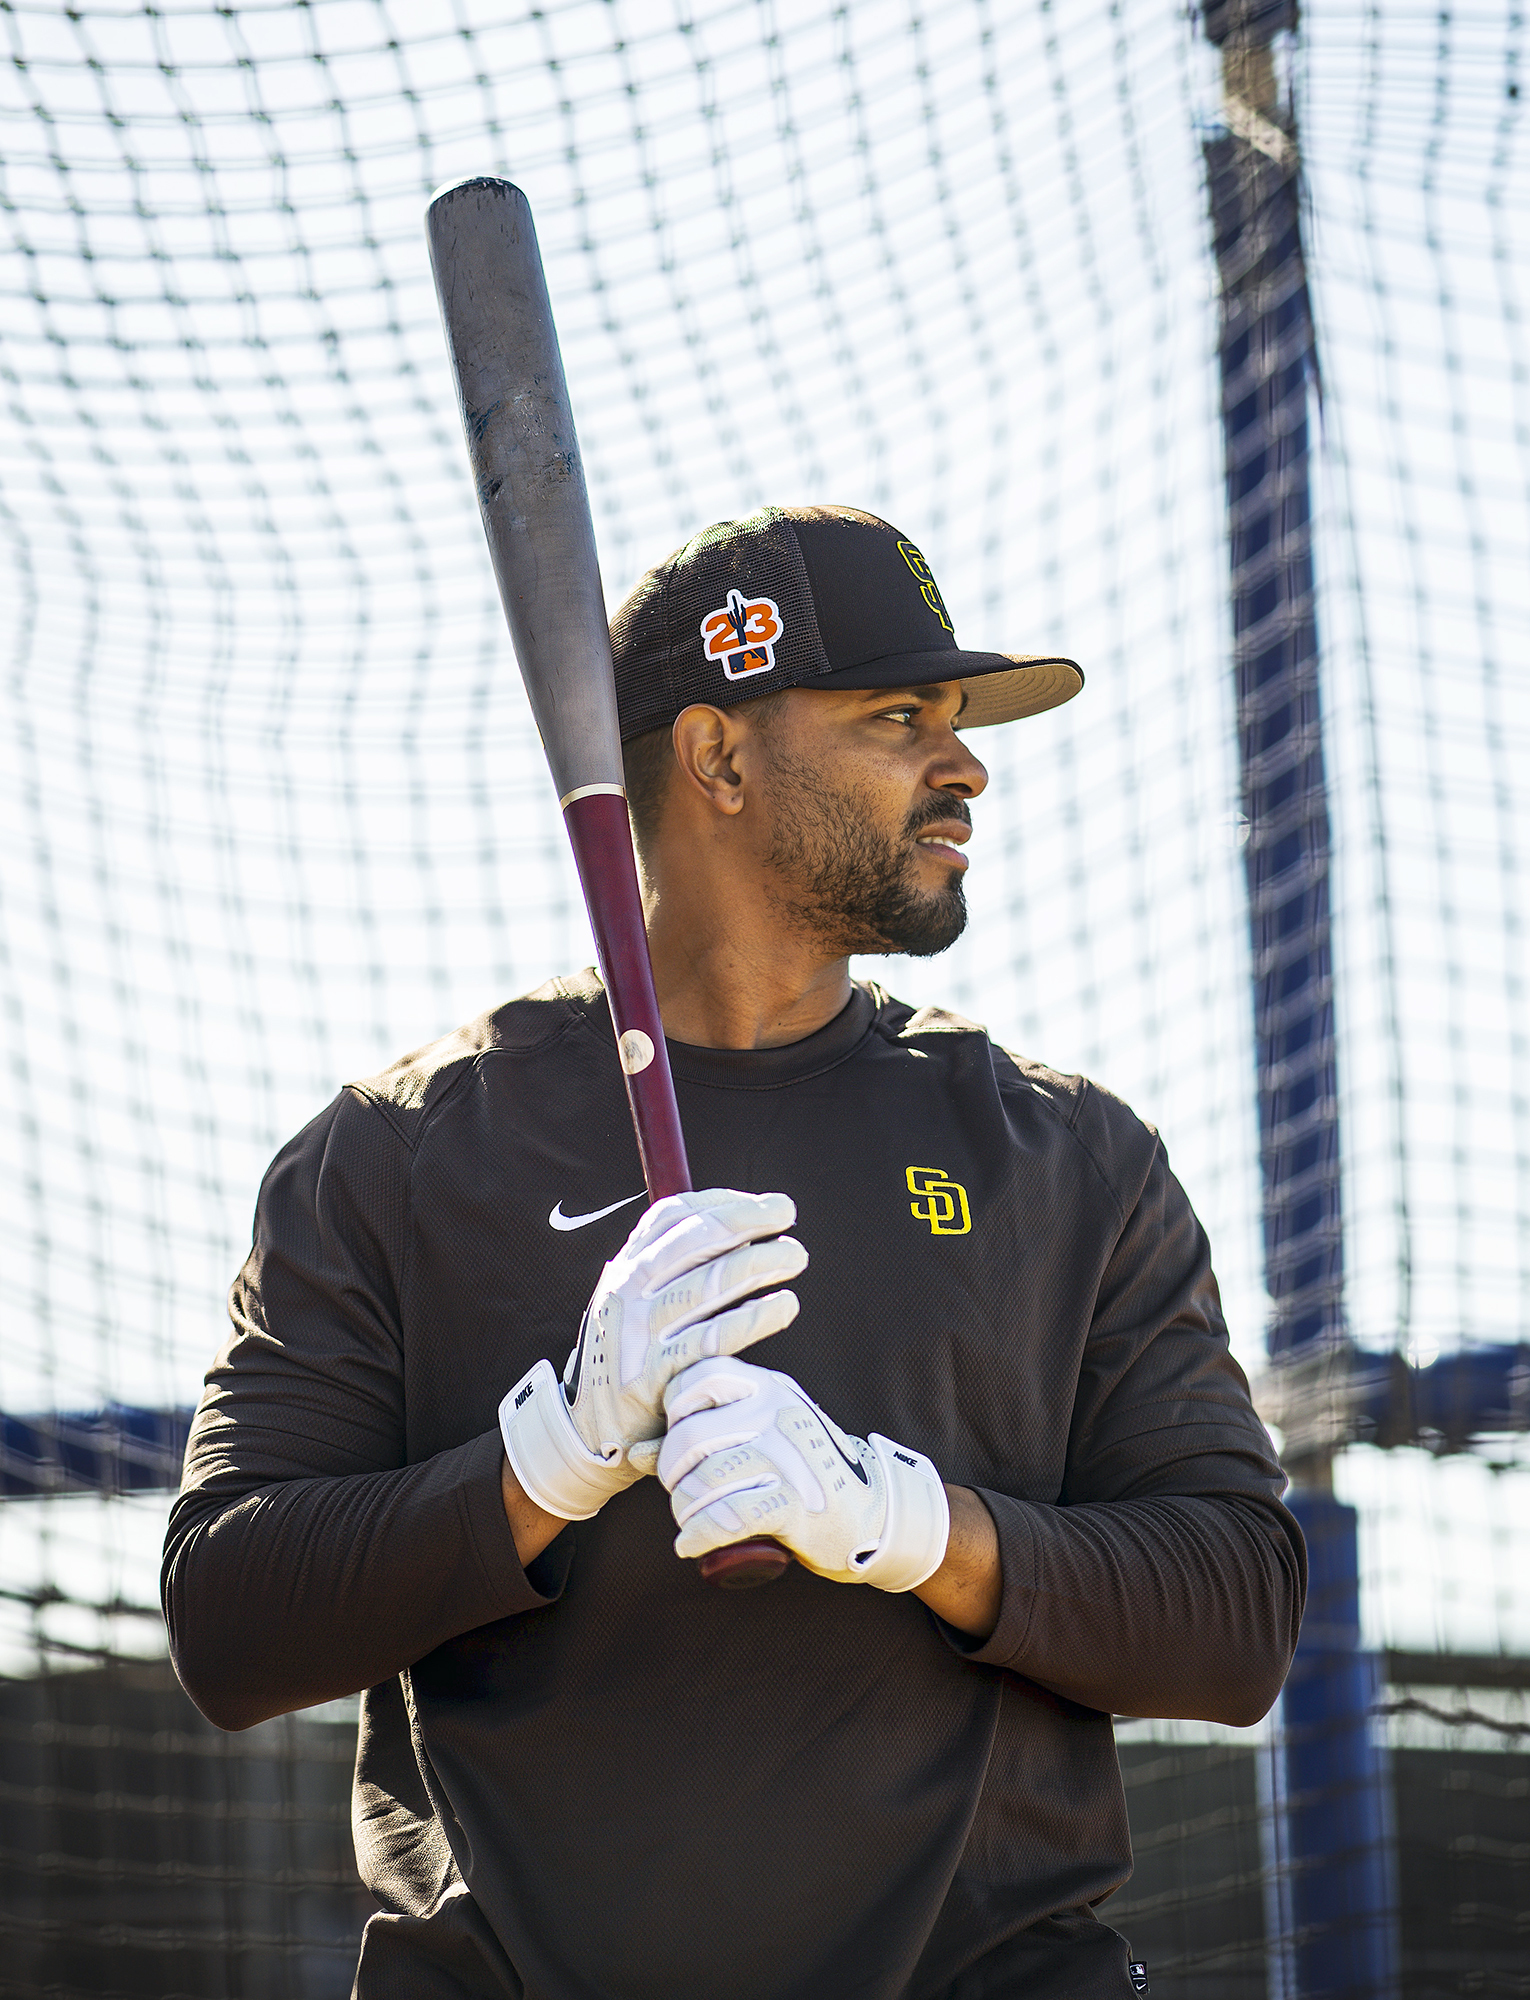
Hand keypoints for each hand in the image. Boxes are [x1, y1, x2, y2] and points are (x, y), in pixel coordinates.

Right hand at [500, 1191, 806, 1520]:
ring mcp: (640, 1333)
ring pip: (709, 1284)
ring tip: (795, 1256)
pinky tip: (785, 1305)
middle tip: (787, 1212)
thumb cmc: (631, 1356)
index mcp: (623, 1268)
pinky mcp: (656, 1375)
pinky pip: (714, 1338)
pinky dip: (754, 1318)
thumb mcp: (633, 1303)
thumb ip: (667, 1266)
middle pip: (694, 1240)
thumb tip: (731, 1223)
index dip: (721, 1202)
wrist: (592, 1430)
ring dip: (759, 1264)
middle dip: (747, 1220)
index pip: (672, 1216)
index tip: (761, 1203)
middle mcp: (627, 1293)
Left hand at [650, 1356, 949, 1591]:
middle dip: (671, 1474)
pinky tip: (689, 1545)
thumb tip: (632, 1452)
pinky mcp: (796, 1503)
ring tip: (688, 1521)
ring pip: (704, 1480)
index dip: (672, 1415)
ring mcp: (788, 1456)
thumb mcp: (758, 1436)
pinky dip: (698, 1535)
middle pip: (690, 1437)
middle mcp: (776, 1411)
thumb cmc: (799, 1472)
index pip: (694, 1379)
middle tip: (681, 1492)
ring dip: (683, 1509)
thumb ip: (701, 1434)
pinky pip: (728, 1517)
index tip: (679, 1443)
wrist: (872, 1513)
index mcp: (767, 1386)